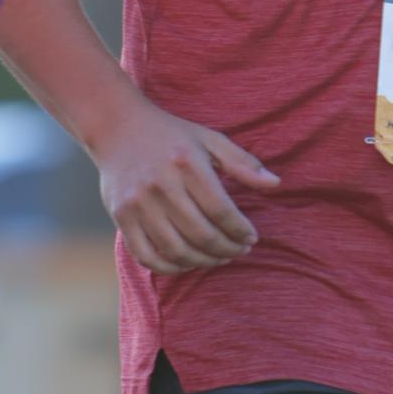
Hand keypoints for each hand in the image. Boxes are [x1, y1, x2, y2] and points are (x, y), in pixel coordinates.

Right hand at [95, 91, 280, 273]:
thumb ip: (243, 163)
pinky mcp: (121, 216)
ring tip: (218, 257)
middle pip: (202, 234)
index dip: (241, 230)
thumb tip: (276, 184)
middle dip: (228, 249)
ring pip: (177, 249)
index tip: (252, 237)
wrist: (117, 126)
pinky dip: (170, 267)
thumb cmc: (172, 136)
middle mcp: (161, 185)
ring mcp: (137, 203)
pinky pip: (146, 256)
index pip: (222, 211)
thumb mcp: (210, 140)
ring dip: (204, 261)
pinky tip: (187, 262)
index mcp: (187, 163)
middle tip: (239, 250)